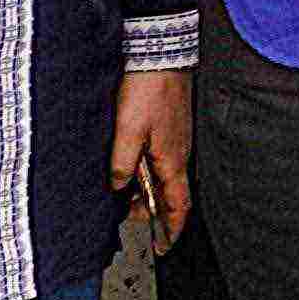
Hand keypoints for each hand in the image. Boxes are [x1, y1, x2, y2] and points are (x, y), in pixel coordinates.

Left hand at [113, 66, 190, 232]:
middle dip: (151, 209)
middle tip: (127, 213)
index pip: (178, 206)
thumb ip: (122, 164)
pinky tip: (130, 160)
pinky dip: (146, 167)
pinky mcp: (170, 125)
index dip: (171, 230)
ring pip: (164, 175)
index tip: (163, 246)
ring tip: (123, 187)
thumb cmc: (147, 89)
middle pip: (169, 193)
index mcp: (172, 161)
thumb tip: (119, 187)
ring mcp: (176, 138)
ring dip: (146, 187)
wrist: (159, 53)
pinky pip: (161, 157)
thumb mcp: (126, 132)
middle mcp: (179, 153)